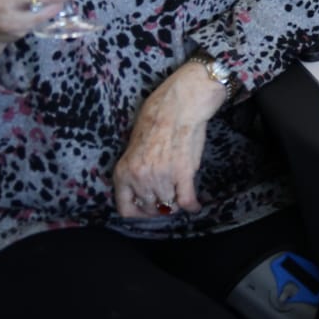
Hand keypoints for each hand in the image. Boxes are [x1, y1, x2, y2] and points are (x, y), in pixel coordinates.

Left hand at [112, 61, 225, 218]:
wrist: (178, 105)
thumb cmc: (156, 119)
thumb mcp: (133, 148)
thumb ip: (136, 171)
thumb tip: (147, 189)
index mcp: (123, 172)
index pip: (126, 209)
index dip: (139, 213)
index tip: (148, 209)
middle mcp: (140, 178)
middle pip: (151, 208)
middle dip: (160, 207)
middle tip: (169, 200)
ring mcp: (161, 178)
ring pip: (170, 205)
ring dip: (176, 203)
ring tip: (182, 198)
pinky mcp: (183, 174)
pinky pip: (187, 201)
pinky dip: (193, 206)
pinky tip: (196, 205)